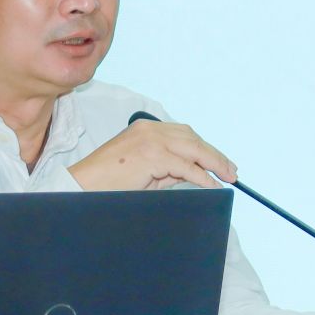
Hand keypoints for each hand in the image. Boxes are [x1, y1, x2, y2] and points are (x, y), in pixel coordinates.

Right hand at [69, 119, 236, 191]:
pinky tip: (211, 185)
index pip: (185, 134)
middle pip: (193, 139)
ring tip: (227, 177)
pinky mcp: (151, 156)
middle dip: (215, 155)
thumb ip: (168, 168)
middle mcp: (150, 129)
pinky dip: (201, 177)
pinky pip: (185, 167)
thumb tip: (195, 173)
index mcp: (147, 128)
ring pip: (193, 149)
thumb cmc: (110, 183)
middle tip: (231, 171)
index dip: (205, 148)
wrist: (83, 186)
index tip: (220, 161)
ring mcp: (151, 140)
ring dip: (214, 164)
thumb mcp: (145, 170)